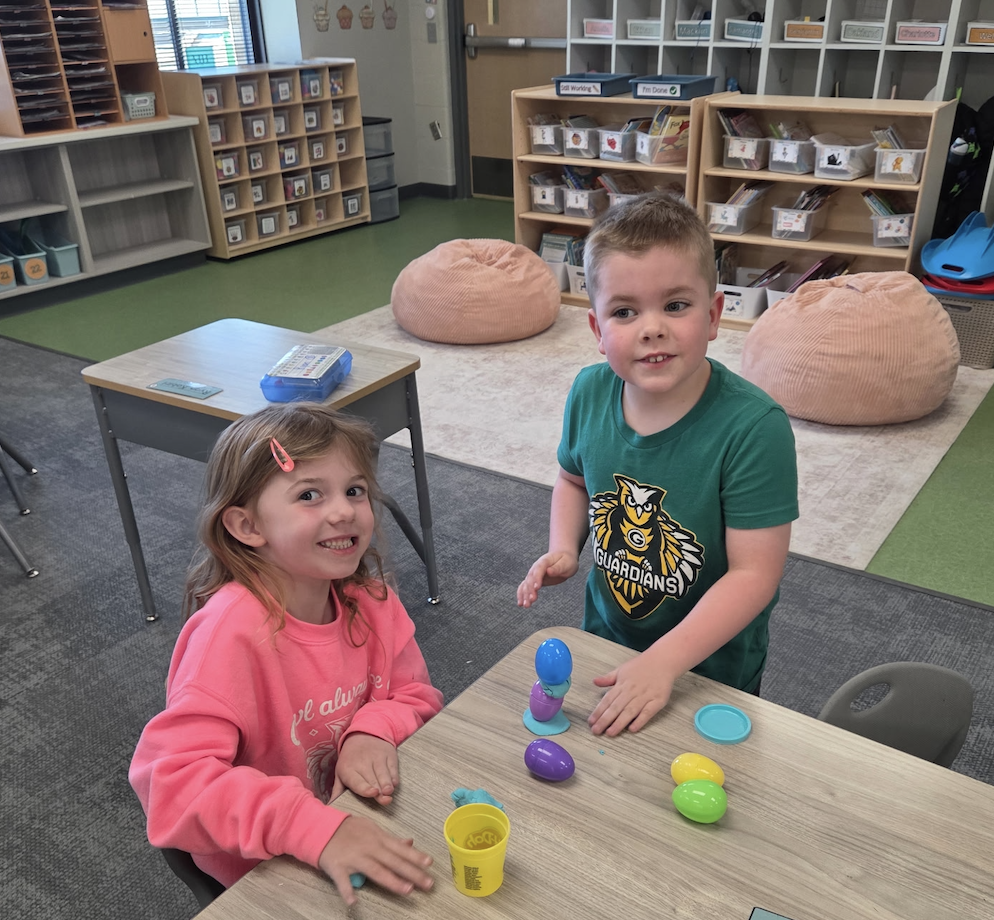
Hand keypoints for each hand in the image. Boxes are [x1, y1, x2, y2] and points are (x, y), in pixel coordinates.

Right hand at [318, 815, 432, 905]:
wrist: (322, 828)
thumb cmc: (350, 829)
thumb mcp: (372, 828)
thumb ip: (391, 839)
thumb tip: (410, 843)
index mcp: (378, 838)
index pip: (400, 849)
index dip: (415, 856)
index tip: (429, 863)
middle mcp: (369, 848)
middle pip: (393, 861)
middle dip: (412, 872)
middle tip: (427, 883)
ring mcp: (354, 858)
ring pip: (375, 870)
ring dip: (392, 881)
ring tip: (407, 890)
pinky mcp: (338, 867)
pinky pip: (342, 881)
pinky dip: (347, 891)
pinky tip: (353, 902)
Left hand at [331, 733, 398, 805]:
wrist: (363, 735)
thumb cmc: (350, 760)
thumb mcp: (340, 773)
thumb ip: (337, 791)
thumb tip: (329, 808)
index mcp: (348, 769)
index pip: (357, 782)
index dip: (365, 788)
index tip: (373, 793)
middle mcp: (363, 762)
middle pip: (372, 780)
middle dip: (379, 791)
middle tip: (384, 800)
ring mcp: (377, 757)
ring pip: (383, 774)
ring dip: (387, 784)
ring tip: (389, 792)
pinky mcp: (389, 754)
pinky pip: (393, 767)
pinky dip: (394, 776)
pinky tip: (394, 784)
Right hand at [516, 552, 579, 606]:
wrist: (563, 558)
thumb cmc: (566, 561)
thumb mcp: (566, 563)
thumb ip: (557, 568)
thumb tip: (549, 571)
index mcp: (545, 561)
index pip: (539, 569)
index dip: (537, 578)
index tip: (537, 587)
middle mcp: (536, 567)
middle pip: (531, 578)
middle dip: (530, 589)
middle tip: (532, 599)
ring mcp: (533, 574)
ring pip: (526, 584)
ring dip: (525, 594)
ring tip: (526, 605)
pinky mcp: (533, 580)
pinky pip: (525, 587)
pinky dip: (521, 594)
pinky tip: (520, 603)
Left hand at [588, 653, 676, 735]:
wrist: (662, 661)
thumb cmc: (641, 666)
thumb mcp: (621, 669)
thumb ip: (608, 678)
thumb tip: (594, 682)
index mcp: (622, 684)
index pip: (607, 700)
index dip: (598, 711)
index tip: (590, 722)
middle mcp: (631, 691)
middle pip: (616, 707)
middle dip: (605, 720)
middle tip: (596, 731)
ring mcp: (645, 696)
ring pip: (630, 711)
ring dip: (619, 723)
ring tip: (610, 733)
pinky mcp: (657, 701)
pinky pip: (647, 712)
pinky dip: (640, 720)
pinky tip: (632, 729)